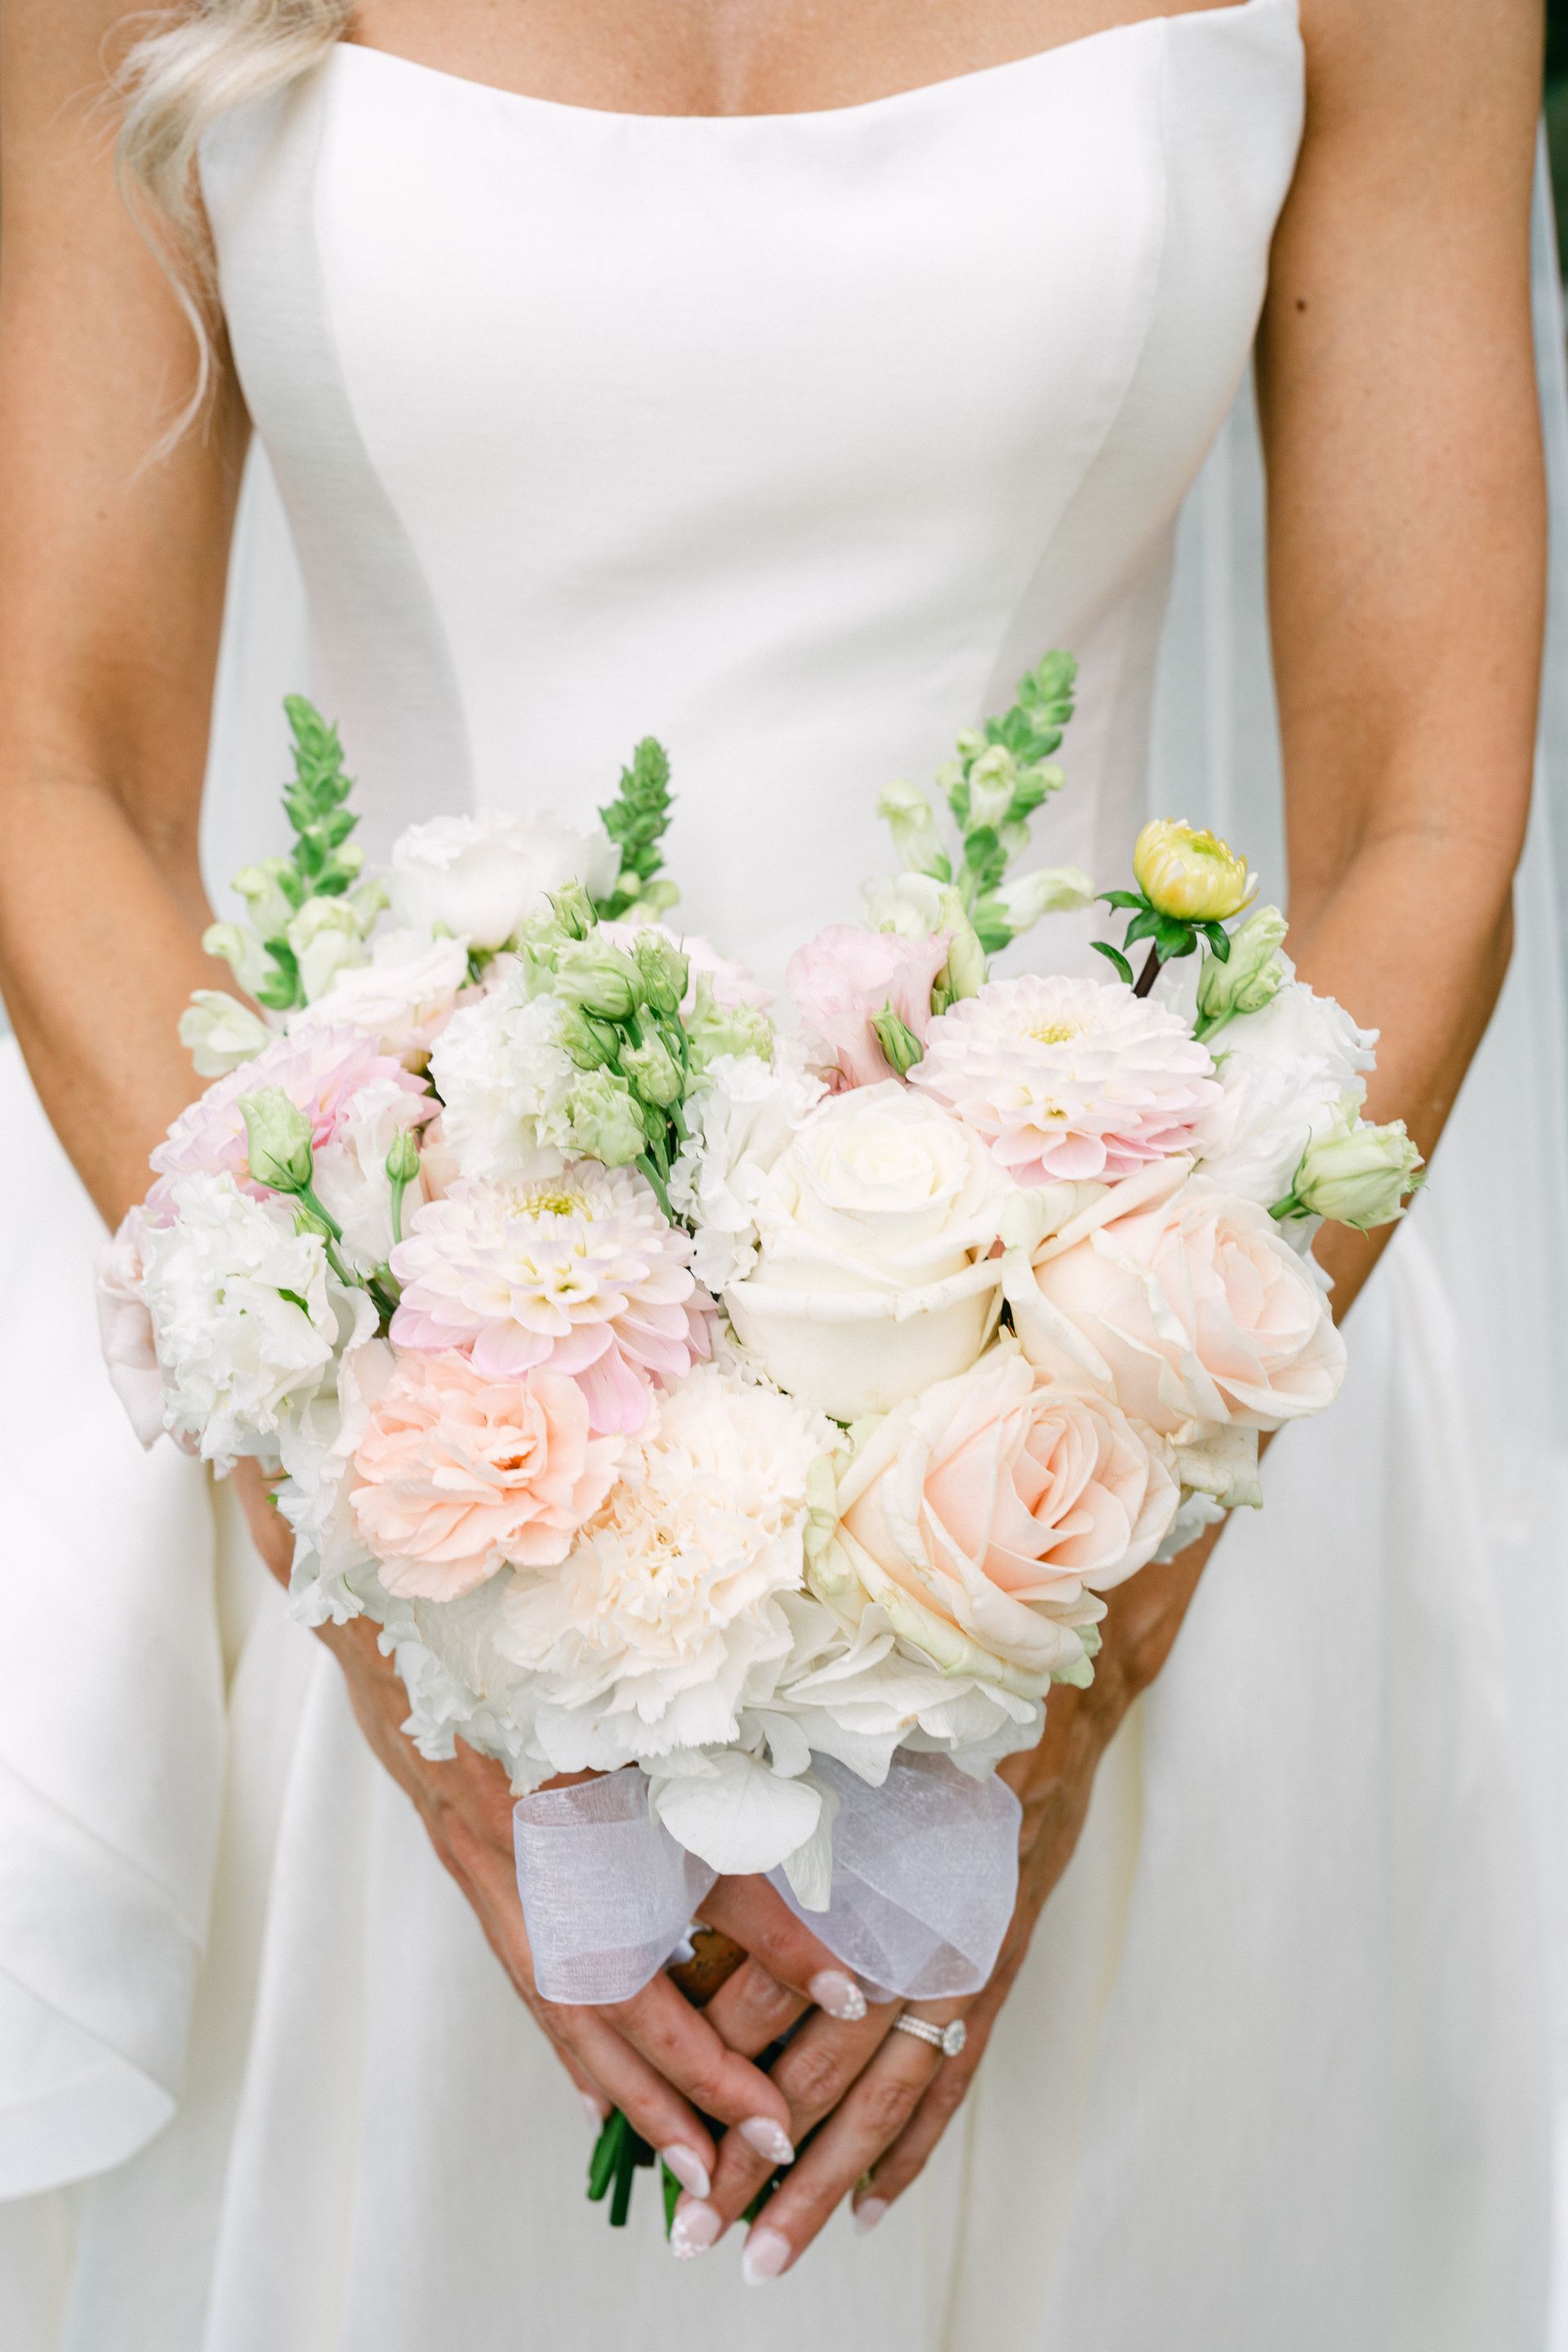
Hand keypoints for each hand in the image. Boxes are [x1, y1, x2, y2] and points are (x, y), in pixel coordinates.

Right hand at [227, 1461, 853, 2196]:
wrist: (397, 1613)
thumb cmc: (531, 1637)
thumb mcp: (642, 1687)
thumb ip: (721, 1766)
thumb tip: (812, 1819)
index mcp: (583, 1792)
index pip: (700, 1878)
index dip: (776, 1943)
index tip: (853, 1994)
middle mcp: (529, 1851)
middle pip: (613, 1993)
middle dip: (692, 2077)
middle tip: (767, 2147)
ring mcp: (489, 1869)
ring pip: (565, 2004)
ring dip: (632, 2087)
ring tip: (694, 2161)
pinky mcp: (474, 1871)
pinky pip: (531, 1979)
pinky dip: (573, 2043)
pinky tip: (603, 2098)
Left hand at [671, 1521, 1226, 2275]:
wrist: (1042, 1703)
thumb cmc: (923, 1722)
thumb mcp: (834, 1755)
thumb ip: (762, 1820)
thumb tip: (671, 1896)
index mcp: (864, 1873)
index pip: (778, 1984)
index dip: (715, 2053)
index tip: (660, 2114)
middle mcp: (918, 1931)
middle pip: (825, 2064)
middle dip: (754, 2149)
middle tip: (697, 2226)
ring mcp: (965, 1961)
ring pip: (886, 2096)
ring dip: (825, 2182)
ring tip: (770, 2252)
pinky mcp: (993, 1974)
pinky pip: (951, 2080)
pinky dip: (912, 2149)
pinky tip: (872, 2210)